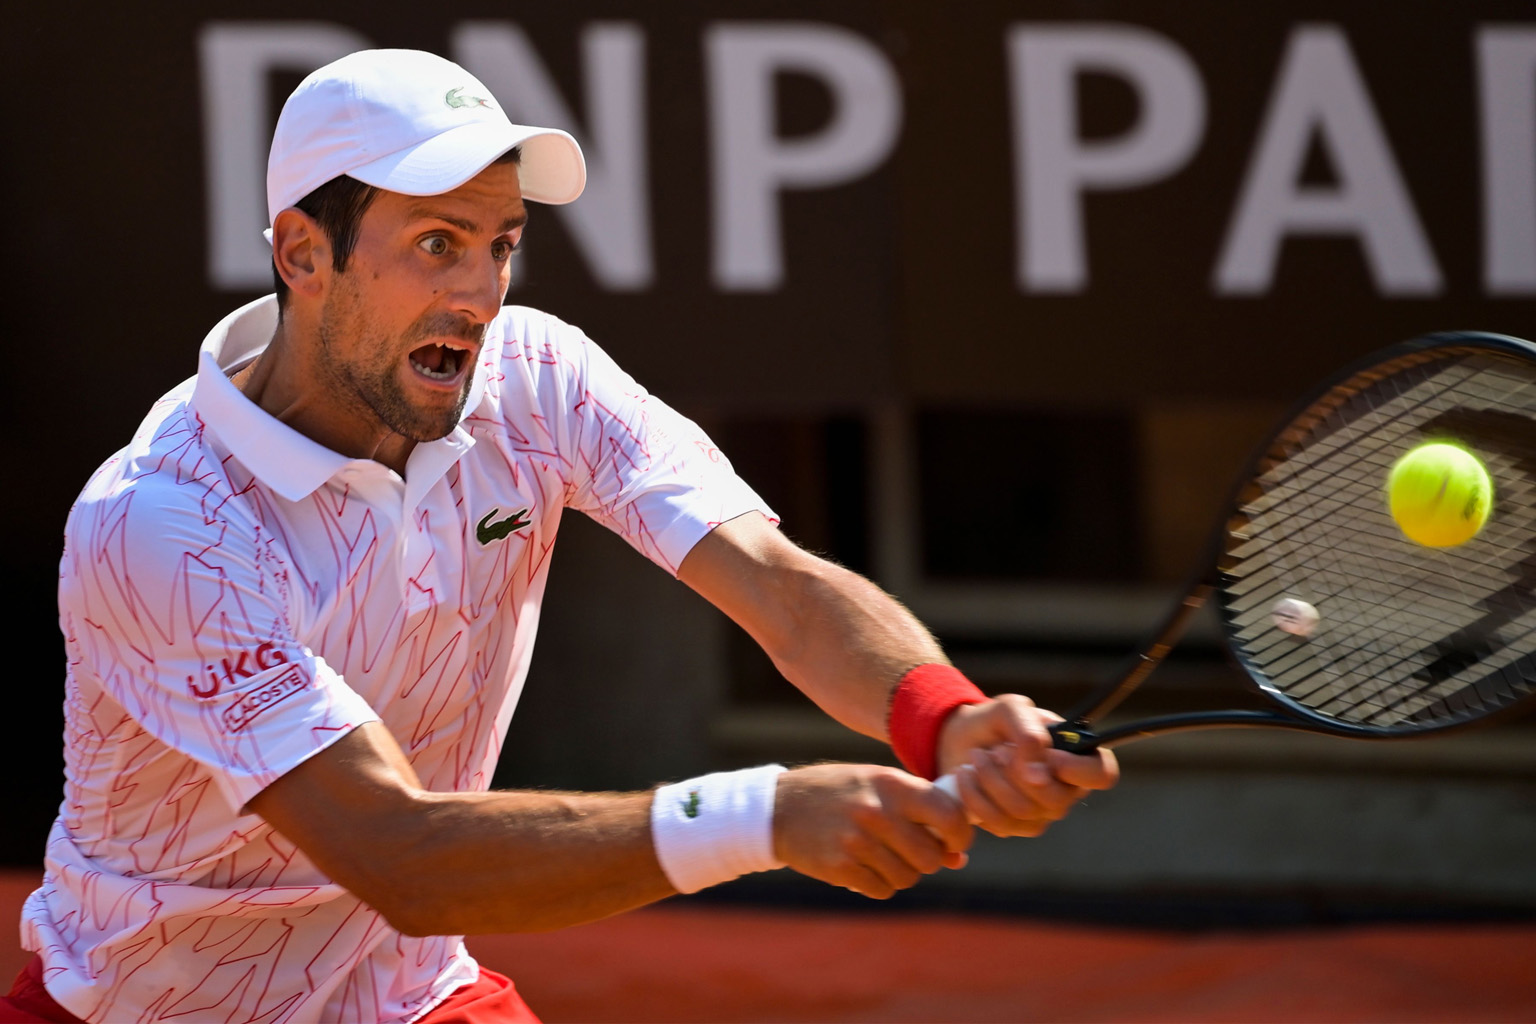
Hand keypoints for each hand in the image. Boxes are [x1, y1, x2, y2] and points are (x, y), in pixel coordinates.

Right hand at [773, 763, 971, 898]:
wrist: (779, 807)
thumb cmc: (839, 793)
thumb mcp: (878, 786)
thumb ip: (919, 813)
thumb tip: (958, 858)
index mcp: (891, 784)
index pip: (949, 815)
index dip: (960, 835)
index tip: (954, 843)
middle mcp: (877, 812)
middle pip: (931, 857)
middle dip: (927, 860)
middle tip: (910, 851)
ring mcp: (857, 841)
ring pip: (907, 877)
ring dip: (901, 873)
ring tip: (881, 856)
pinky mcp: (840, 867)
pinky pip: (882, 890)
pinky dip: (878, 884)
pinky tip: (863, 866)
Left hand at [935, 695, 1118, 837]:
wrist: (961, 738)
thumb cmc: (995, 720)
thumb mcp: (1010, 709)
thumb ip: (1029, 732)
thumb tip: (1039, 776)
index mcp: (1076, 756)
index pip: (1102, 774)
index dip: (1078, 771)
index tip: (1048, 756)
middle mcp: (1066, 789)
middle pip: (1056, 801)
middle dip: (1016, 773)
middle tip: (996, 749)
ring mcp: (1042, 813)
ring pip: (1024, 813)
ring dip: (991, 781)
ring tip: (976, 756)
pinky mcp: (1014, 827)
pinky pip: (1000, 824)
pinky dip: (976, 797)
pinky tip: (966, 775)